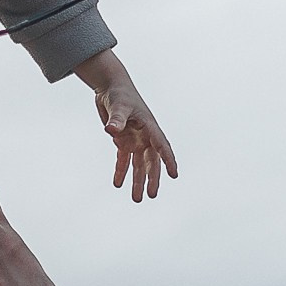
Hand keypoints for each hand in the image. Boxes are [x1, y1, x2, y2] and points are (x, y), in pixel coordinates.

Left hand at [76, 52, 177, 202]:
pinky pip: (122, 160)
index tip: (174, 175)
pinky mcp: (122, 141)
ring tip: (136, 199)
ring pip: (138, 165)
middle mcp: (144, 136)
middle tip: (151, 195)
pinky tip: (117, 184)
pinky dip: (120, 171)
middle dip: (152, 178)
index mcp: (149, 127)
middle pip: (151, 161)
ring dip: (137, 181)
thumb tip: (111, 131)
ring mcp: (134, 139)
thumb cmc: (119, 93)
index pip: (161, 146)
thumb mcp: (118, 105)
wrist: (110, 87)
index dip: (168, 161)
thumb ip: (116, 119)